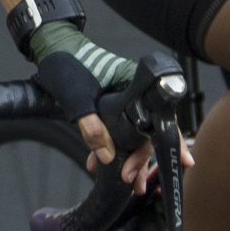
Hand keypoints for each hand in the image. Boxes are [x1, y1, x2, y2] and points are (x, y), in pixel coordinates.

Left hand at [24, 18, 158, 183]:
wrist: (50, 47)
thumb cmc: (65, 63)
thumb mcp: (76, 98)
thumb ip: (91, 127)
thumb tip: (107, 157)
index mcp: (135, 82)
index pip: (159, 116)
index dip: (171, 141)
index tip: (179, 162)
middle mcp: (134, 90)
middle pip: (149, 130)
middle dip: (142, 158)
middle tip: (132, 182)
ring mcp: (123, 98)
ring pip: (134, 133)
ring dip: (130, 157)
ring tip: (128, 182)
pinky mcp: (110, 105)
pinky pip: (119, 130)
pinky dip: (114, 147)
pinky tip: (102, 165)